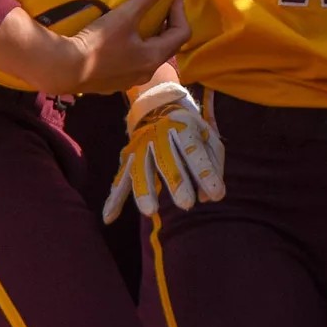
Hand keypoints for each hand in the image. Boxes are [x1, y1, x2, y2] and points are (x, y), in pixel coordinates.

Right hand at [0, 0, 188, 95]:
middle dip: (166, 23)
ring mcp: (128, 81)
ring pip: (148, 55)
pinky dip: (132, 48)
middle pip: (166, 45)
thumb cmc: (98, 43)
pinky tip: (118, 38)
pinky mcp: (111, 83)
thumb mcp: (125, 16)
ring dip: (149, 37)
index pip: (181, 33)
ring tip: (139, 19)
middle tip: (158, 6)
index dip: (180, 12)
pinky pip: (130, 63)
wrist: (64, 70)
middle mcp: (146, 72)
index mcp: (154, 57)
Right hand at [102, 81, 225, 221]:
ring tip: (150, 212)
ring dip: (144, 191)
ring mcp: (140, 148)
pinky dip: (114, 199)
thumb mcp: (208, 137)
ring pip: (140, 170)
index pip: (195, 152)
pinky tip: (109, 218)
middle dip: (177, 182)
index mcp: (183, 127)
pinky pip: (120, 180)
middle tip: (187, 204)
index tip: (216, 195)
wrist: (157, 108)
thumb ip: (213, 165)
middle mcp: (158, 136)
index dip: (206, 173)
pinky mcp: (127, 159)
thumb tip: (209, 197)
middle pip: (167, 160)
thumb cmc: (189, 129)